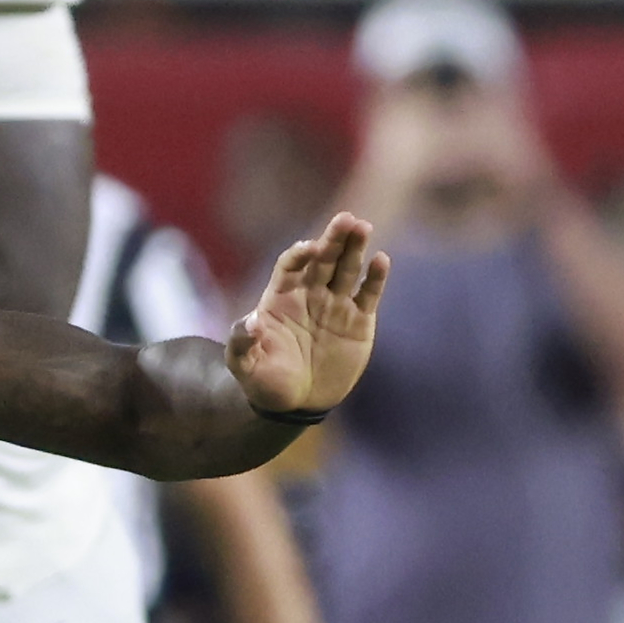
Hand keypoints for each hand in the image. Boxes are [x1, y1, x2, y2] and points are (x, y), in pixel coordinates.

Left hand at [229, 217, 388, 416]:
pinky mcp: (358, 321)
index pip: (291, 264)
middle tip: (346, 219)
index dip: (300, 254)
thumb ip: (242, 342)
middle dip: (333, 239)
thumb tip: (251, 322)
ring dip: (355, 247)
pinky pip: (368, 294)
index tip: (310, 250)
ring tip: (363, 228)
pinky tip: (381, 260)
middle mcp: (310, 294)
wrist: (296, 403)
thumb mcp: (244, 365)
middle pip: (323, 258)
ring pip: (347, 269)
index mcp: (281, 296)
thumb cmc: (264, 381)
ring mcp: (336, 305)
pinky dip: (375, 277)